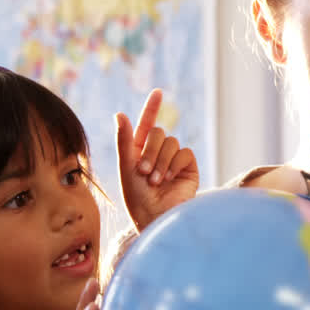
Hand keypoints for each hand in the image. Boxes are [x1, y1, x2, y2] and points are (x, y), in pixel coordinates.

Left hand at [116, 88, 199, 230]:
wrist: (156, 217)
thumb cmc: (136, 197)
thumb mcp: (126, 166)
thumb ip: (124, 139)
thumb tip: (120, 114)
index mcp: (139, 151)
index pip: (147, 124)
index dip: (152, 108)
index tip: (158, 92)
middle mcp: (158, 153)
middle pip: (159, 133)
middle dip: (150, 151)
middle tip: (143, 172)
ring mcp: (174, 160)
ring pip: (172, 142)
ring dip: (161, 161)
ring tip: (155, 181)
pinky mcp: (189, 168)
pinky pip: (184, 153)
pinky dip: (174, 164)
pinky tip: (169, 179)